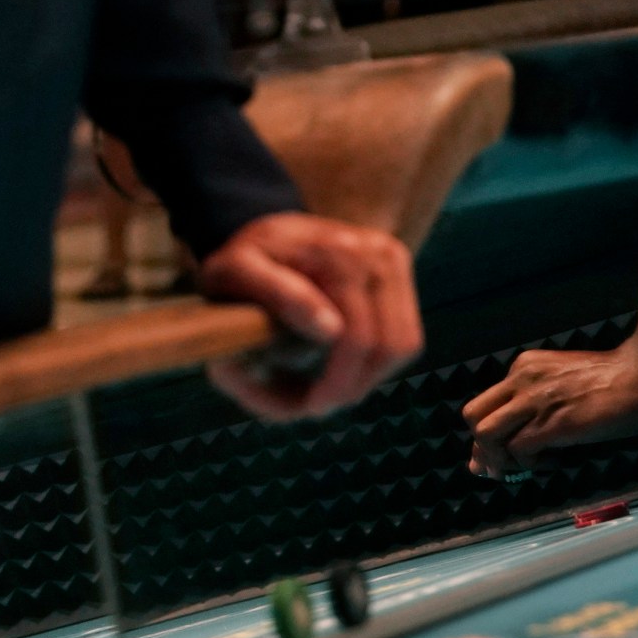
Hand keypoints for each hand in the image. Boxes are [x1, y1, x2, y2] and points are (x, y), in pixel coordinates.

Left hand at [199, 212, 421, 419]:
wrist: (262, 229)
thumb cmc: (238, 263)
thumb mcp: (232, 273)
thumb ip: (276, 296)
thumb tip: (332, 331)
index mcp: (333, 253)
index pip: (355, 337)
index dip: (334, 384)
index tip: (306, 408)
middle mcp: (373, 251)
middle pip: (387, 346)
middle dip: (350, 387)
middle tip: (313, 405)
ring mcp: (391, 257)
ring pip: (403, 345)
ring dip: (366, 378)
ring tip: (325, 389)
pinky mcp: (398, 268)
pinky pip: (404, 333)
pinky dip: (376, 361)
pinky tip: (340, 364)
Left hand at [462, 345, 637, 478]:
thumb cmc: (616, 380)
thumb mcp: (565, 384)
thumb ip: (536, 405)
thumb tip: (515, 433)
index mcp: (524, 368)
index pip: (484, 403)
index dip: (486, 433)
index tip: (499, 454)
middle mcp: (521, 380)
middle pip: (472, 417)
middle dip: (482, 447)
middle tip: (505, 466)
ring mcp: (534, 401)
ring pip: (486, 435)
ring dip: (500, 459)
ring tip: (528, 465)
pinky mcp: (552, 423)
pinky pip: (518, 450)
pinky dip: (529, 464)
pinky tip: (555, 461)